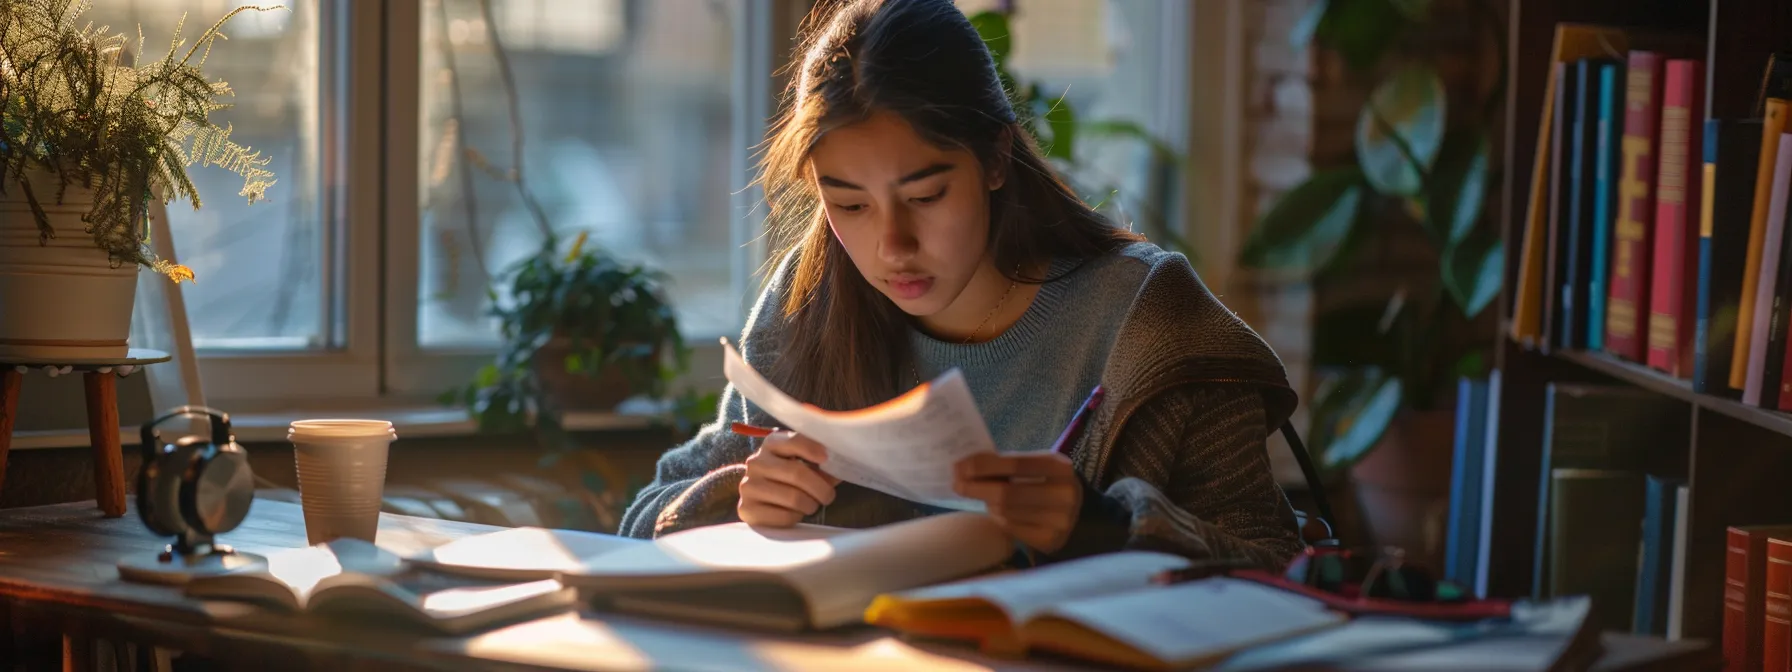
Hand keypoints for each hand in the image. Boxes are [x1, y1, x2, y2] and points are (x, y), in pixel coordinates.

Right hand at [738, 431, 840, 527]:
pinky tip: (794, 513)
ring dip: (810, 505)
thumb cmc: (788, 478)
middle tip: (828, 496)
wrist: (759, 498)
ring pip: (793, 498)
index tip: (827, 458)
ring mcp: (748, 486)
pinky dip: (796, 517)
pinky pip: (783, 516)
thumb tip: (842, 465)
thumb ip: (821, 464)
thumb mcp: (803, 464)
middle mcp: (756, 462)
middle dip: (820, 488)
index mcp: (772, 444)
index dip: (812, 449)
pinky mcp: (746, 509)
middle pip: (797, 473)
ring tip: (811, 505)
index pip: (793, 441)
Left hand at [953, 452, 1081, 553]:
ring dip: (988, 503)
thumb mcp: (1033, 467)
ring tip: (983, 497)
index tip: (960, 466)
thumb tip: (963, 467)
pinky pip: (1011, 528)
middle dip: (976, 488)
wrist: (1075, 514)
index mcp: (1060, 467)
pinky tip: (999, 512)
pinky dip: (999, 519)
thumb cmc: (1044, 484)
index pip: (1016, 463)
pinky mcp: (1050, 540)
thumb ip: (1005, 464)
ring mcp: (1060, 520)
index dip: (984, 465)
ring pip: (1007, 512)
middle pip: (1008, 493)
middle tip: (957, 484)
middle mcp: (1065, 494)